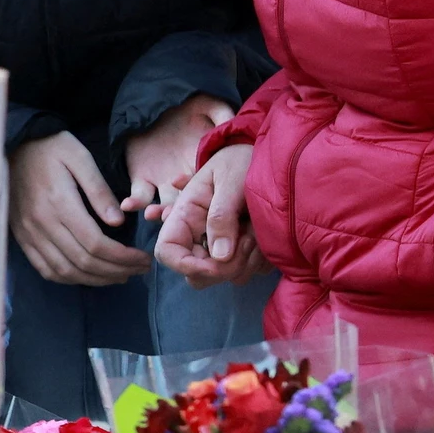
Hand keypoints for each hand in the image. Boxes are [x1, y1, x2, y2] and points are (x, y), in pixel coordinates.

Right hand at [9, 132, 150, 286]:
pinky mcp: (22, 238)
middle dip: (116, 271)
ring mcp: (29, 233)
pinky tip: (89, 276)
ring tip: (120, 276)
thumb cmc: (50, 148)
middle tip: (138, 270)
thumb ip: (98, 190)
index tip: (142, 258)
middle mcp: (42, 223)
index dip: (123, 257)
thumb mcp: (80, 158)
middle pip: (84, 261)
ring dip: (96, 280)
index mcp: (59, 202)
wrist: (12, 146)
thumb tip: (117, 222)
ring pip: (66, 271)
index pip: (96, 243)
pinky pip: (46, 269)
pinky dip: (70, 279)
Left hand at [121, 94, 232, 217]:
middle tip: (176, 218)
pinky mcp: (141, 179)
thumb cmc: (189, 105)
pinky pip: (139, 196)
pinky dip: (134, 202)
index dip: (208, 200)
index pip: (210, 189)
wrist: (157, 103)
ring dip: (158, 213)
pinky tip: (128, 204)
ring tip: (152, 214)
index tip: (204, 209)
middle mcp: (185, 179)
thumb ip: (221, 114)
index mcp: (204, 167)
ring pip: (163, 205)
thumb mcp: (208, 105)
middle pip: (188, 204)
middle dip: (183, 214)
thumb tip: (232, 121)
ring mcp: (163, 182)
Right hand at [153, 145, 265, 287]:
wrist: (266, 155)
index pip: (167, 252)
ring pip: (226, 277)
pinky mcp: (241, 252)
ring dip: (246, 261)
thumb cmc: (243, 160)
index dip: (185, 264)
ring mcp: (220, 247)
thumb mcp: (231, 181)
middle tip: (247, 238)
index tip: (215, 263)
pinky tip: (264, 236)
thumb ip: (222, 216)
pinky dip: (259, 261)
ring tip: (258, 232)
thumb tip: (219, 256)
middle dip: (224, 267)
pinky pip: (247, 272)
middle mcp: (199, 236)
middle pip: (198, 275)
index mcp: (186, 215)